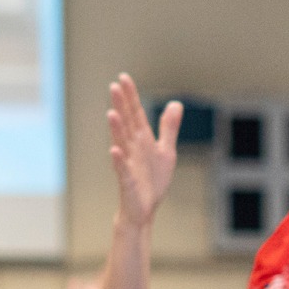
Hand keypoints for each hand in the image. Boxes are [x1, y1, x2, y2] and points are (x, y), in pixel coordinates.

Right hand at [107, 72, 180, 226]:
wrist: (145, 210)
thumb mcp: (166, 151)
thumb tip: (176, 104)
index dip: (131, 97)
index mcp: (142, 140)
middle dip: (121, 106)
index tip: (124, 78)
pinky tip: (114, 150)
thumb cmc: (153, 181)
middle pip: (126, 124)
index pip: (135, 114)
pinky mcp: (128, 182)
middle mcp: (133, 149)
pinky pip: (122, 170)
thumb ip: (169, 128)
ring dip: (116, 130)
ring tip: (112, 113)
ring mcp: (128, 164)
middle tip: (113, 86)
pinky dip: (118, 160)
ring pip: (121, 144)